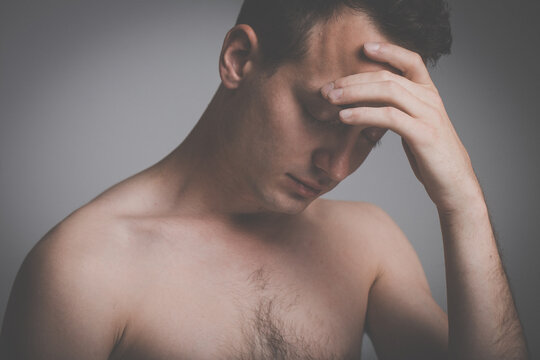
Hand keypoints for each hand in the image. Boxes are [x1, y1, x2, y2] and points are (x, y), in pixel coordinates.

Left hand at [321, 42, 482, 212]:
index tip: (364, 47)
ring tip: (331, 99)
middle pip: (389, 77)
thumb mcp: (415, 127)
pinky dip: (363, 114)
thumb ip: (399, 112)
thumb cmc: (431, 157)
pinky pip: (389, 117)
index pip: (412, 61)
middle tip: (328, 87)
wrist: (456, 185)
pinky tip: (344, 117)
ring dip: (354, 93)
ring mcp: (429, 115)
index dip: (389, 51)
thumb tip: (369, 107)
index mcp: (430, 94)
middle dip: (355, 79)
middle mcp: (431, 100)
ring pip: (388, 91)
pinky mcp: (424, 134)